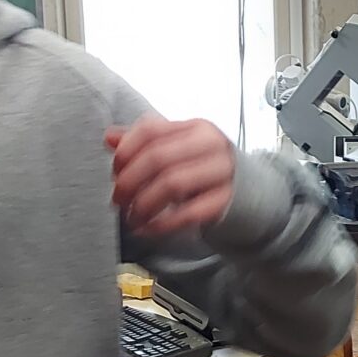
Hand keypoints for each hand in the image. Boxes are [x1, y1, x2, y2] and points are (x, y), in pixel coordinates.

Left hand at [108, 115, 236, 236]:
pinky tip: (148, 229)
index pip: (150, 130)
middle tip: (118, 198)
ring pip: (172, 184)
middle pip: (158, 158)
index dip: (125, 152)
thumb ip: (144, 142)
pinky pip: (189, 214)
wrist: (248, 191)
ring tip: (131, 216)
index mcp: (195, 127)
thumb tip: (109, 137)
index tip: (114, 172)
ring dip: (144, 204)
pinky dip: (163, 224)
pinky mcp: (226, 202)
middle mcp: (211, 146)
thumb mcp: (177, 148)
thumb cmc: (203, 168)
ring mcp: (222, 173)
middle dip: (130, 181)